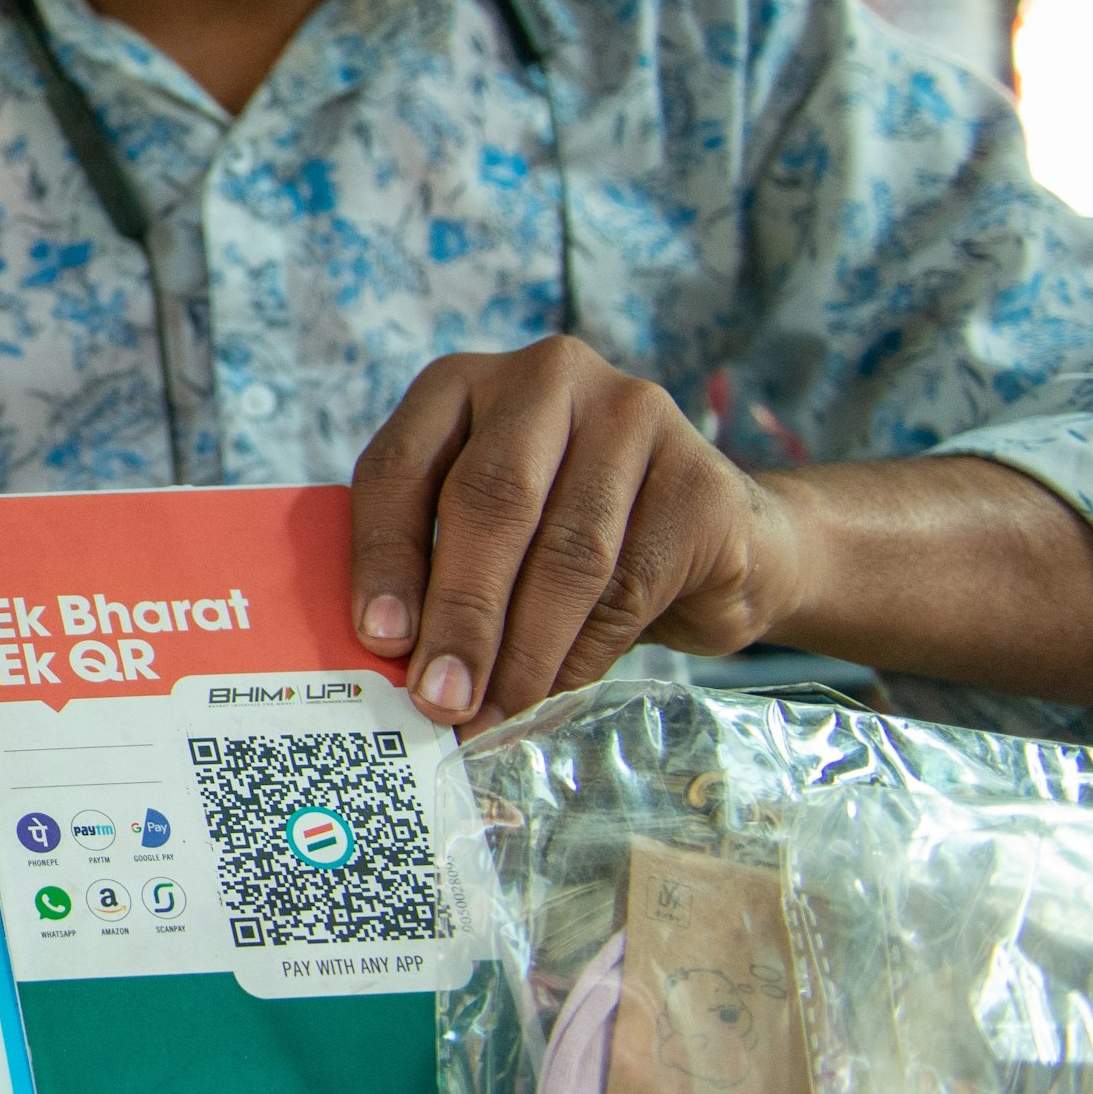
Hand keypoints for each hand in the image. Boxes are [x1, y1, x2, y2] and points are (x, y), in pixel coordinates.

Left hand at [348, 337, 808, 731]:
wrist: (712, 535)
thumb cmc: (560, 539)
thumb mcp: (482, 535)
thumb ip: (433, 570)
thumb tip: (391, 665)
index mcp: (461, 384)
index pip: (400, 465)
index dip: (384, 556)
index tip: (380, 640)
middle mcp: (546, 379)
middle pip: (490, 501)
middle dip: (462, 614)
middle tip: (441, 697)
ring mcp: (633, 416)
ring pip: (566, 551)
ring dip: (523, 651)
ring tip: (492, 714)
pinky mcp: (701, 478)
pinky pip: (632, 583)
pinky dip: (584, 652)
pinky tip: (555, 692)